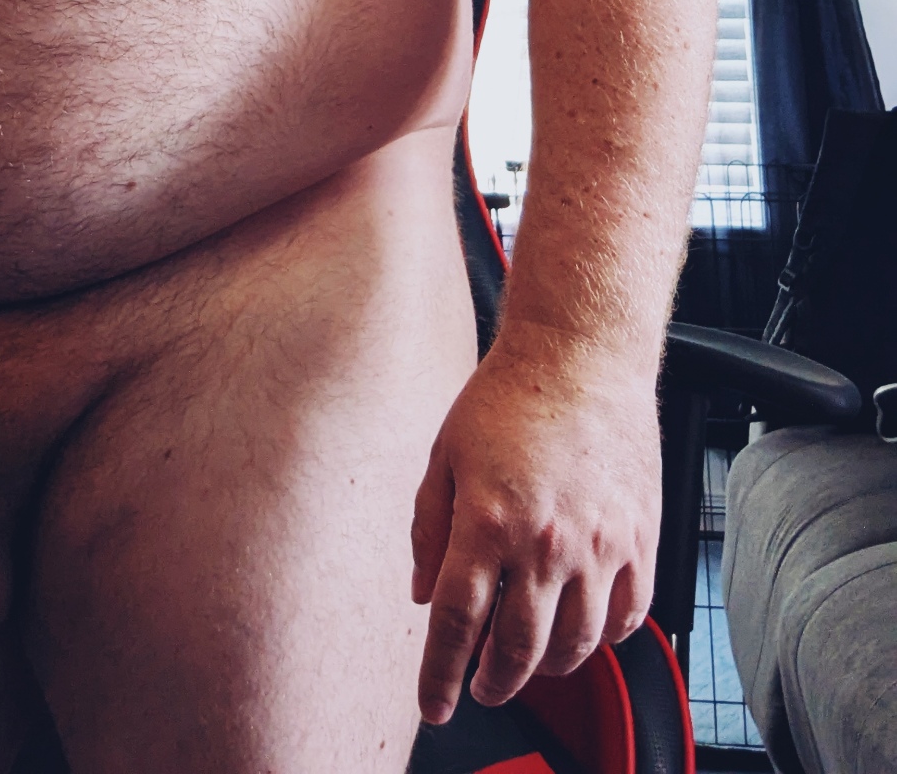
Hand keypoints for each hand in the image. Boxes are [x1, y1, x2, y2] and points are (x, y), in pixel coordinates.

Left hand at [411, 333, 659, 723]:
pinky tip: (582, 631)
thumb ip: (429, 529)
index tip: (434, 706)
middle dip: (494, 683)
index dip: (440, 674)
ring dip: (546, 667)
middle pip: (518, 649)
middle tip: (481, 688)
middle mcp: (546, 544)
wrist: (581, 356)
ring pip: (576, 645)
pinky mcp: (639, 539)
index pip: (456, 624)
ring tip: (527, 661)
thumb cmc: (508, 397)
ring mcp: (601, 547)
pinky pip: (627, 617)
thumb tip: (422, 593)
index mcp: (488, 522)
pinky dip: (603, 639)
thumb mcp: (444, 455)